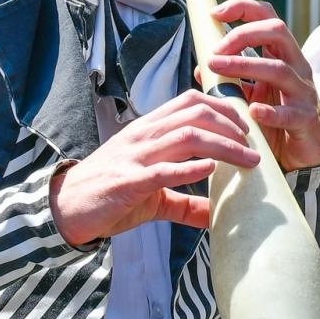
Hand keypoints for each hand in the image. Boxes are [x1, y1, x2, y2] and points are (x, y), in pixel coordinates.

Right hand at [49, 90, 256, 244]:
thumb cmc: (110, 196)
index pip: (190, 102)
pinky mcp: (128, 181)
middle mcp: (144, 136)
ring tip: (247, 160)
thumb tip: (217, 217)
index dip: (223, 107)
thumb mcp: (155, 197)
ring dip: (224, 146)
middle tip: (254, 146)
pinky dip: (190, 168)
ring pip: (187, 136)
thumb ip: (187, 202)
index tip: (246, 126)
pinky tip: (211, 170)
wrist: (65, 208)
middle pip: (196, 114)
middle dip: (232, 126)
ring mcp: (136, 157)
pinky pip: (163, 169)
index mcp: (149, 130)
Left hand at [207, 0, 319, 171]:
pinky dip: (270, 111)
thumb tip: (202, 68)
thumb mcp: (252, 95)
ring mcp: (303, 92)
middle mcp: (296, 67)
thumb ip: (231, 80)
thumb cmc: (277, 120)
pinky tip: (252, 111)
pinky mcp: (305, 119)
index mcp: (282, 56)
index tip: (215, 13)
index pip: (267, 18)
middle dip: (243, 34)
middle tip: (215, 51)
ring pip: (279, 69)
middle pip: (277, 31)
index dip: (243, 8)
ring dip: (245, 66)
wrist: (306, 154)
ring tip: (218, 69)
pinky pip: (289, 112)